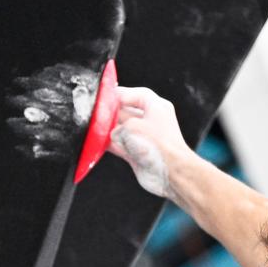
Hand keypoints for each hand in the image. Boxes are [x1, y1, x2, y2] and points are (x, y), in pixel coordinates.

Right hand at [108, 85, 191, 199]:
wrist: (170, 172)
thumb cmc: (159, 145)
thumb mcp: (132, 126)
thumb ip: (117, 127)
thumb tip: (111, 134)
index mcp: (157, 107)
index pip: (137, 95)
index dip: (121, 94)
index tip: (106, 96)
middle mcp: (152, 121)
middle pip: (127, 112)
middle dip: (112, 113)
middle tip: (97, 114)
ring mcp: (145, 138)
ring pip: (122, 130)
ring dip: (110, 130)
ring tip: (97, 129)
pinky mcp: (139, 153)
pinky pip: (121, 145)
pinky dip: (111, 144)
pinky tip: (100, 143)